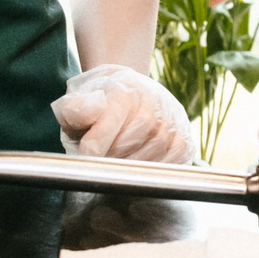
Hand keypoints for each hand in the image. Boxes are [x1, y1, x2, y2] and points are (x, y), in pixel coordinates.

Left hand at [52, 65, 193, 162]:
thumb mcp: (77, 102)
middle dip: (109, 156)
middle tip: (99, 158)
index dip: (96, 142)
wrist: (130, 95)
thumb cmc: (100, 105)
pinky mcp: (183, 140)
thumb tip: (90, 113)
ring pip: (149, 155)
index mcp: (127, 88)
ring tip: (116, 158)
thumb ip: (75, 109)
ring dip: (127, 165)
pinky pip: (168, 163)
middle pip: (130, 140)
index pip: (113, 118)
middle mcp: (156, 100)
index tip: (85, 154)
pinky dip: (149, 169)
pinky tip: (136, 162)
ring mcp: (173, 120)